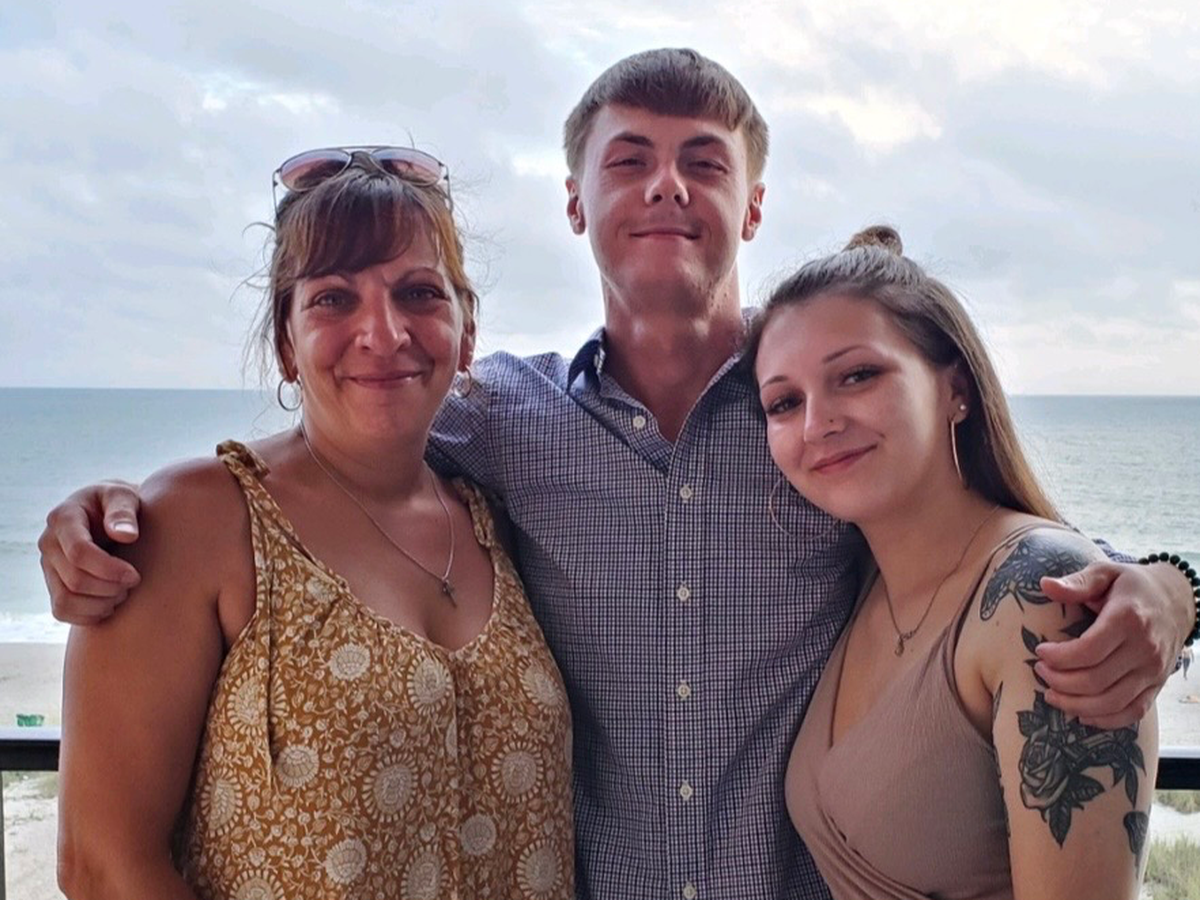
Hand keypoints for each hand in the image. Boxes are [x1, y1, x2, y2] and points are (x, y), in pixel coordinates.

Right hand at [38, 481, 142, 624]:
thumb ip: (124, 512)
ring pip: (66, 601)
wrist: (111, 514)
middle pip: (75, 580)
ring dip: (100, 604)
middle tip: (134, 582)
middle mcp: (49, 543)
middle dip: (110, 588)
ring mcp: (48, 565)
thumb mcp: (124, 496)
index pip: (79, 552)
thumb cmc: (120, 503)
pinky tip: (111, 604)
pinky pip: (62, 611)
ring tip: (123, 593)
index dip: (109, 569)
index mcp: (64, 517)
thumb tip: (125, 536)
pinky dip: (89, 616)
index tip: (135, 575)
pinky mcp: (54, 584)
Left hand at [1033, 560, 1187, 728]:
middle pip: (1096, 680)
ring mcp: (1153, 671)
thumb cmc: (1133, 586)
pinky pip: (1132, 713)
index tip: (1039, 652)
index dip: (1059, 657)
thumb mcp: (1106, 572)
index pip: (1089, 650)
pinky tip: (1080, 713)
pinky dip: (1105, 720)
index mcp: (1128, 619)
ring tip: (1051, 694)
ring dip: (1075, 704)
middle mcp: (1144, 649)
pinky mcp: (1157, 685)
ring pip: (1112, 702)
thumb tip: (1045, 585)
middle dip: (1060, 681)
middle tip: (1039, 671)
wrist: (1178, 601)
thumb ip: (1077, 582)